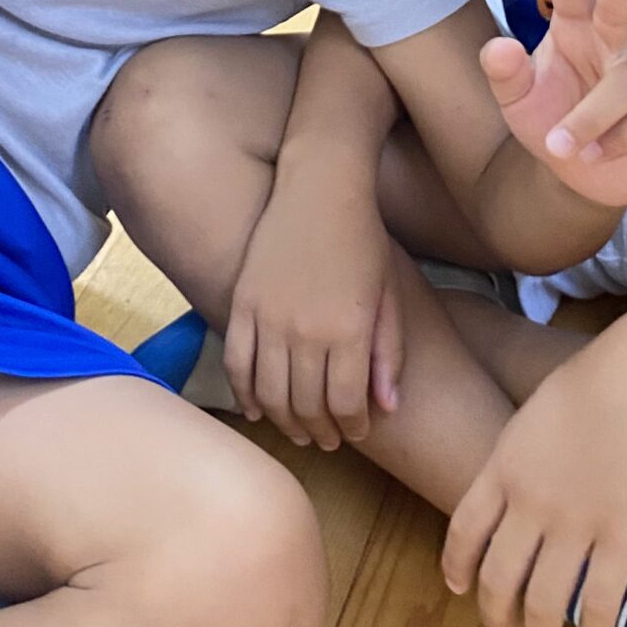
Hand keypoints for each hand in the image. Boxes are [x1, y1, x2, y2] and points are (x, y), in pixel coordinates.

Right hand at [225, 168, 401, 449]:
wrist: (320, 187)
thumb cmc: (364, 240)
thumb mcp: (389, 295)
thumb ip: (389, 353)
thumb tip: (387, 407)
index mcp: (348, 330)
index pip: (347, 404)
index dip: (353, 427)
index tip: (357, 431)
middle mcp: (305, 330)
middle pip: (307, 406)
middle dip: (320, 431)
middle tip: (326, 439)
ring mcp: (268, 317)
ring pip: (269, 394)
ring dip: (284, 421)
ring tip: (297, 430)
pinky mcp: (242, 303)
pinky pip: (237, 363)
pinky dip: (244, 394)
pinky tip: (255, 409)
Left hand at [443, 319, 626, 626]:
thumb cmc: (595, 379)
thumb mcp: (534, 414)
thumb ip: (519, 459)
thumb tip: (517, 493)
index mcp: (503, 467)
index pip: (464, 531)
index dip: (458, 568)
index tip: (460, 589)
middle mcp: (529, 503)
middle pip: (497, 577)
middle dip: (496, 613)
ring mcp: (574, 524)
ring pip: (543, 602)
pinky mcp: (622, 538)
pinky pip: (599, 600)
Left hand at [481, 0, 626, 208]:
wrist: (578, 178)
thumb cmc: (552, 120)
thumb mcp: (516, 99)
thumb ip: (504, 73)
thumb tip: (498, 47)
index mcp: (578, 29)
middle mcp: (616, 45)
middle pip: (622, 9)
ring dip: (591, 114)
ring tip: (559, 143)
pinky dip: (614, 140)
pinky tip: (590, 155)